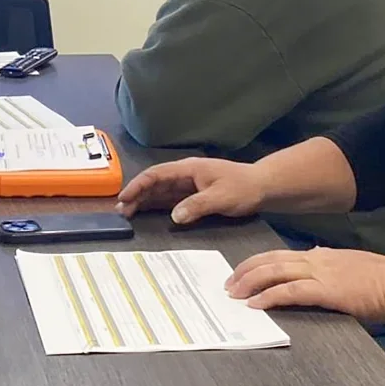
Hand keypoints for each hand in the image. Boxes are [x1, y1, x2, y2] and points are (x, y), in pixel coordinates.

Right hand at [116, 157, 263, 223]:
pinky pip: (169, 199)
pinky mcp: (193, 194)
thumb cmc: (243, 188)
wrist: (263, 187)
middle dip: (136, 195)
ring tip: (128, 213)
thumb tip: (174, 216)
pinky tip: (146, 213)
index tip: (125, 197)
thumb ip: (197, 206)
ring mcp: (188, 184)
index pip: (157, 174)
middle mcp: (185, 174)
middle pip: (154, 183)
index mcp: (189, 169)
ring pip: (160, 191)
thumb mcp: (221, 197)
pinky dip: (156, 205)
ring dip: (143, 201)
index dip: (138, 185)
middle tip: (121, 211)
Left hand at [226, 247, 384, 324]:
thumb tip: (315, 256)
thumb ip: (329, 262)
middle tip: (228, 284)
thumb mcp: (349, 263)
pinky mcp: (326, 290)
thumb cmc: (381, 279)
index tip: (240, 272)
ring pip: (274, 272)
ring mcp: (320, 273)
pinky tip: (257, 305)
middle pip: (269, 260)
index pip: (279, 254)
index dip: (256, 262)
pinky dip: (270, 297)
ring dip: (250, 283)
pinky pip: (290, 292)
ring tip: (235, 295)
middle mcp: (315, 259)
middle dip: (245, 271)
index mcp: (320, 254)